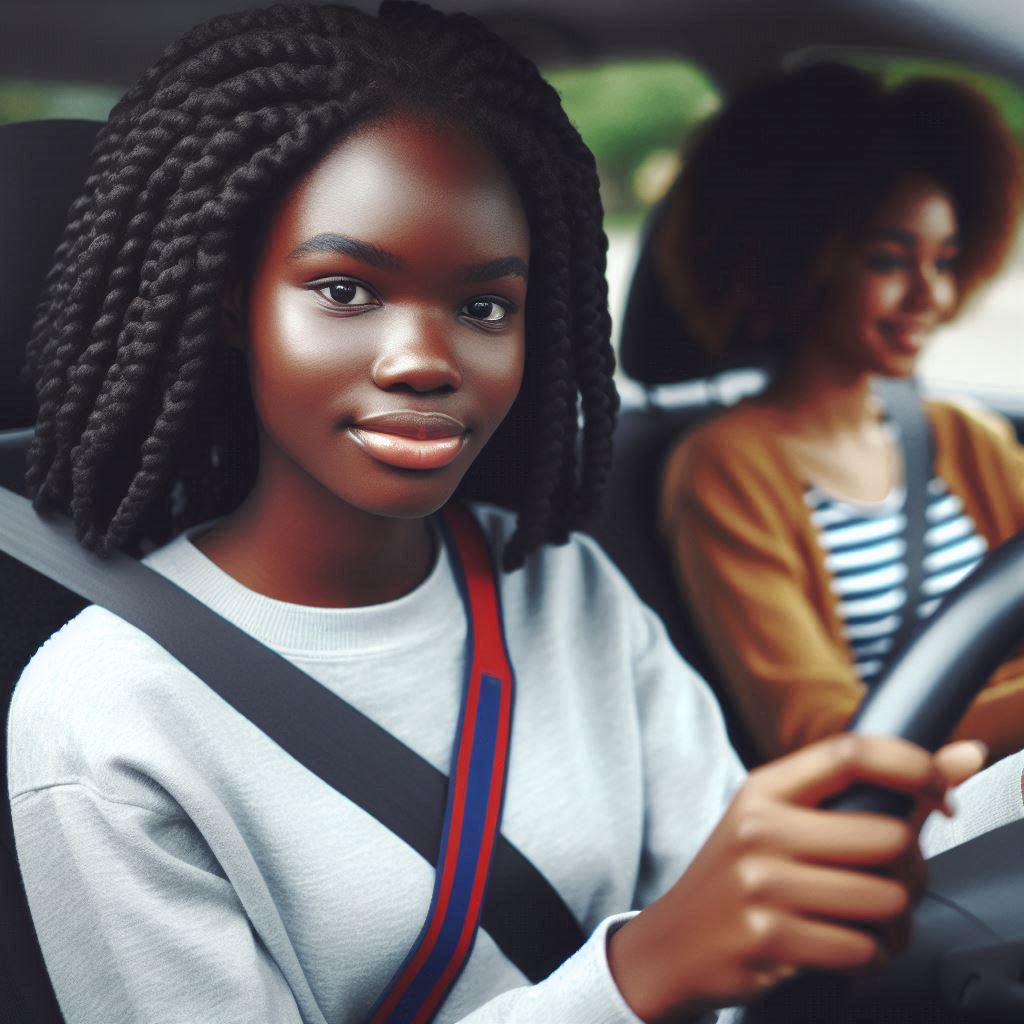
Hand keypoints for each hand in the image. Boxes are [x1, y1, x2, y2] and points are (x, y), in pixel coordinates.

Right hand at [607, 734, 985, 1022]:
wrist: (673, 943)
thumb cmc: (740, 876)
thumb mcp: (784, 821)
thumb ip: (876, 791)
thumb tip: (964, 757)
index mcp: (766, 788)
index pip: (852, 753)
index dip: (914, 766)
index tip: (941, 792)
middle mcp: (760, 828)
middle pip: (889, 837)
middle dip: (910, 870)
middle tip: (891, 882)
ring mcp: (762, 882)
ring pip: (886, 901)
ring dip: (894, 924)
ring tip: (866, 923)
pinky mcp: (769, 936)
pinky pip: (863, 949)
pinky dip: (869, 958)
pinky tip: (843, 949)